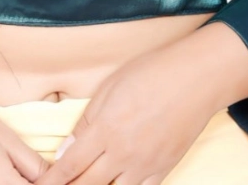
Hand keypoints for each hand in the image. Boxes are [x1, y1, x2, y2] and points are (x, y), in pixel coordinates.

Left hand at [33, 46, 217, 184]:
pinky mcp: (164, 170)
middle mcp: (122, 153)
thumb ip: (87, 121)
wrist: (196, 78)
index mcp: (105, 129)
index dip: (52, 181)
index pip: (69, 166)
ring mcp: (144, 165)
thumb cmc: (151, 72)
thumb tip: (67, 149)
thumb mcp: (110, 87)